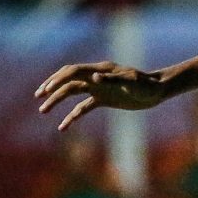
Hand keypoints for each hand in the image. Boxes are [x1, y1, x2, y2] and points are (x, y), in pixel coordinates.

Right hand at [34, 62, 171, 130]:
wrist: (158, 91)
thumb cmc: (146, 85)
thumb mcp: (130, 82)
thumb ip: (112, 79)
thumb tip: (92, 76)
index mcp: (100, 71)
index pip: (73, 72)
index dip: (58, 79)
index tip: (46, 91)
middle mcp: (96, 78)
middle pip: (68, 81)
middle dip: (52, 87)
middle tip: (39, 97)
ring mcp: (99, 89)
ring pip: (72, 93)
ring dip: (57, 101)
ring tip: (43, 111)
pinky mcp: (103, 99)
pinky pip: (83, 108)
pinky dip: (72, 116)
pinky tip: (63, 126)